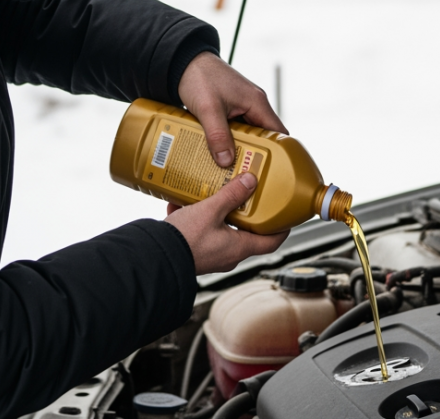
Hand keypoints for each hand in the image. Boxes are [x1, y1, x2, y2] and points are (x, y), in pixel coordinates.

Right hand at [165, 172, 289, 274]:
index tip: (285, 216)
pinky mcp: (195, 251)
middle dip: (244, 211)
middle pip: (245, 232)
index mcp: (238, 248)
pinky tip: (183, 204)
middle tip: (244, 194)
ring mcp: (211, 255)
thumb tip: (250, 182)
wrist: (154, 257)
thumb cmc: (185, 241)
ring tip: (210, 195)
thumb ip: (231, 195)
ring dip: (217, 213)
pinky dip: (195, 217)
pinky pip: (201, 232)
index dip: (281, 229)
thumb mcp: (211, 210)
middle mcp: (227, 255)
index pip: (271, 242)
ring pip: (221, 229)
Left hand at [177, 52, 287, 167]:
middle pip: (263, 137)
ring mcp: (242, 107)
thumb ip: (218, 135)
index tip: (270, 170)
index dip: (278, 152)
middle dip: (255, 155)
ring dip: (240, 149)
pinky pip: (235, 130)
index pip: (278, 133)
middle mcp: (254, 105)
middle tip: (245, 174)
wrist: (184, 62)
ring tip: (231, 168)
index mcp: (257, 102)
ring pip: (248, 135)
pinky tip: (219, 153)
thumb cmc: (199, 77)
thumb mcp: (208, 109)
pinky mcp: (230, 109)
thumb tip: (227, 161)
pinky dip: (229, 141)